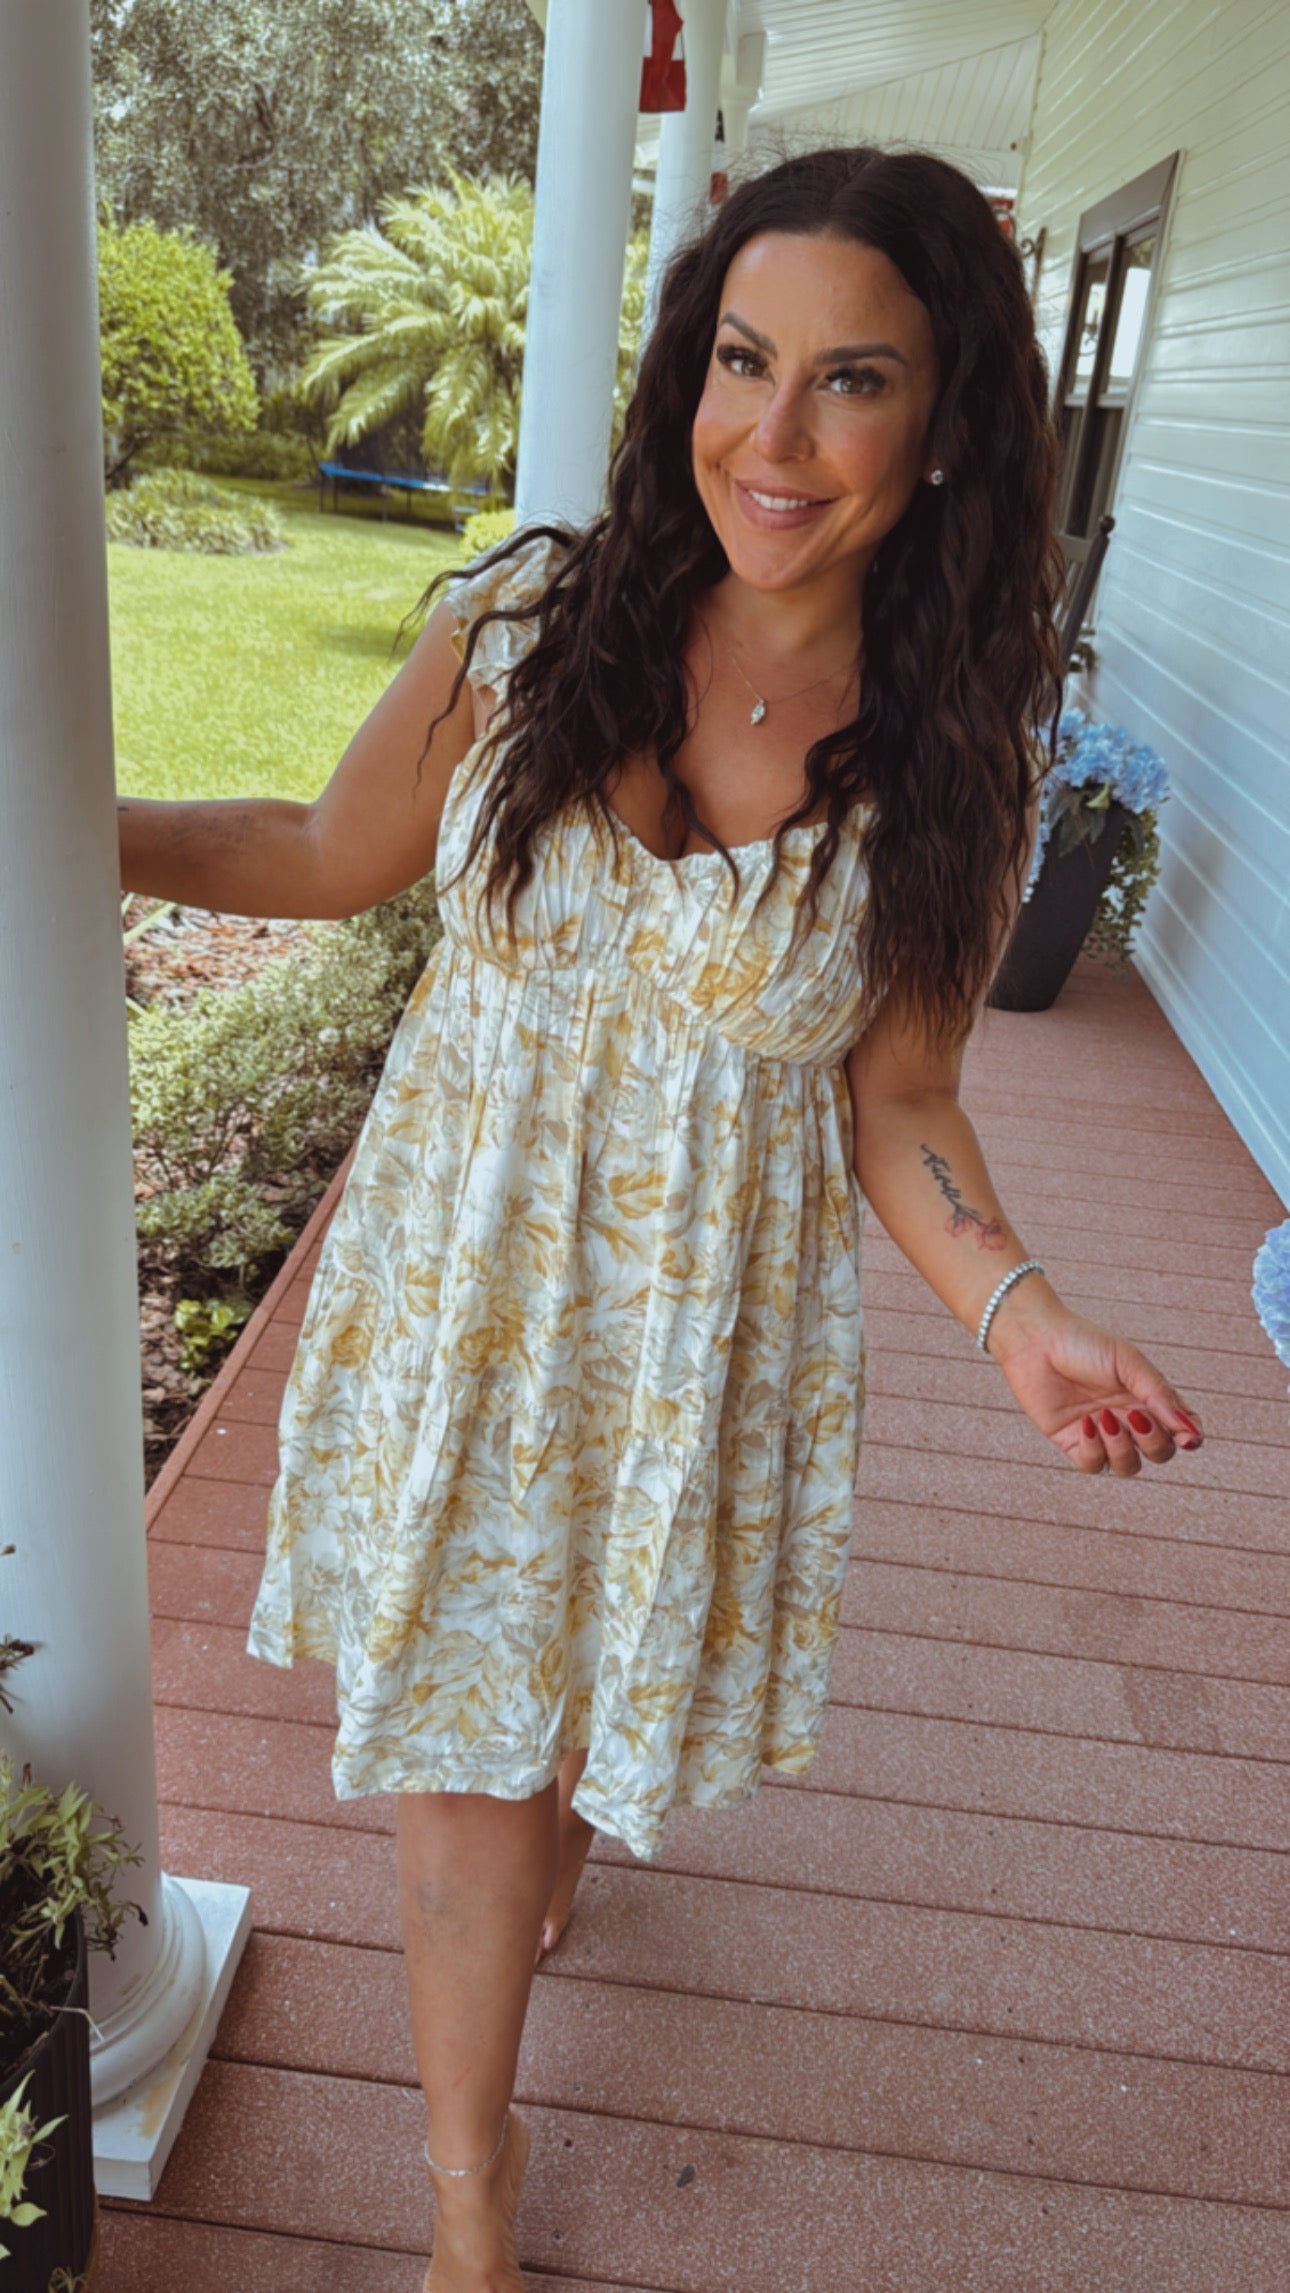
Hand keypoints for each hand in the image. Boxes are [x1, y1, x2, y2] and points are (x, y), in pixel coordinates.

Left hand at [988, 1289, 1203, 1475]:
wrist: (1036, 1341)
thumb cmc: (1084, 1343)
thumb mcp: (1129, 1363)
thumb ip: (1159, 1395)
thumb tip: (1188, 1429)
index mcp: (1147, 1397)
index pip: (1179, 1428)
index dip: (1189, 1438)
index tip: (1187, 1439)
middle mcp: (1128, 1418)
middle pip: (1158, 1453)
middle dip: (1153, 1443)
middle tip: (1135, 1418)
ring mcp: (1101, 1433)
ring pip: (1128, 1466)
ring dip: (1122, 1449)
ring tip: (1104, 1418)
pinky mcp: (1072, 1442)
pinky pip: (1093, 1465)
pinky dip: (1094, 1450)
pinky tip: (1086, 1423)